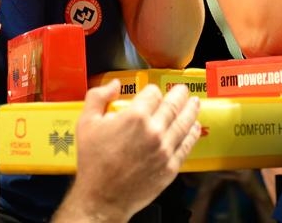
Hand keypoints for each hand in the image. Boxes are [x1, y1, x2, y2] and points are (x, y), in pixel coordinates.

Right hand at [53, 80, 201, 221]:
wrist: (102, 197)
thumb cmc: (93, 162)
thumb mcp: (86, 123)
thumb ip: (98, 97)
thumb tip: (114, 85)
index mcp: (135, 117)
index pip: (153, 93)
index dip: (152, 90)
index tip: (152, 92)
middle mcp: (154, 131)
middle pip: (173, 105)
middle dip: (179, 94)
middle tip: (183, 89)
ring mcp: (165, 149)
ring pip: (184, 123)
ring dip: (191, 110)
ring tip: (194, 103)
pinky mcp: (171, 166)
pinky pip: (187, 145)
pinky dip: (193, 133)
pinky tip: (195, 127)